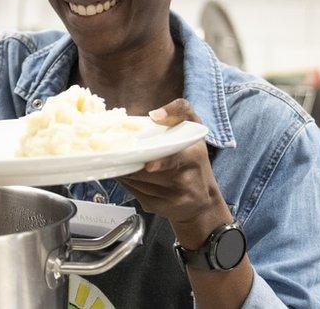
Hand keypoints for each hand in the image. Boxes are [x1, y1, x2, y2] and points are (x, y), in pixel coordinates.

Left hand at [118, 99, 230, 246]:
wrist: (204, 200)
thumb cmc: (195, 160)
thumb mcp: (194, 130)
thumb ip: (181, 110)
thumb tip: (154, 114)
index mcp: (193, 156)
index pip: (175, 159)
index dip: (161, 162)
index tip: (149, 165)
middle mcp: (185, 180)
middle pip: (147, 172)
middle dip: (130, 162)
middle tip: (116, 152)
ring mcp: (173, 198)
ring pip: (137, 182)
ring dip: (124, 171)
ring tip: (121, 161)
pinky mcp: (159, 209)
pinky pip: (134, 193)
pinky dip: (127, 183)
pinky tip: (128, 176)